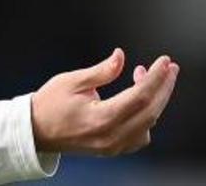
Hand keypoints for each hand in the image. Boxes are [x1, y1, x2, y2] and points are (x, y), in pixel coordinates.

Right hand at [30, 48, 179, 155]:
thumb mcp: (72, 81)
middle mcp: (111, 136)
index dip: (156, 77)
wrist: (35, 132)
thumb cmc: (49, 105)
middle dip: (164, 86)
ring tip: (146, 76)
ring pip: (148, 123)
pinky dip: (146, 117)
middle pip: (151, 111)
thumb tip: (121, 56)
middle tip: (170, 67)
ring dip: (155, 99)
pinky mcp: (112, 148)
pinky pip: (140, 135)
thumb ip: (102, 71)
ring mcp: (113, 146)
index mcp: (101, 118)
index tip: (164, 61)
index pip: (140, 96)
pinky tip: (139, 100)